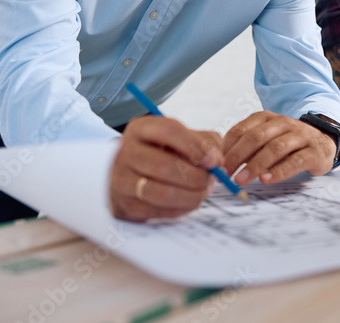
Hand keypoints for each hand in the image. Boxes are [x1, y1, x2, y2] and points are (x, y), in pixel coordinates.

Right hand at [108, 116, 222, 221]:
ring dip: (192, 195)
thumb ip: (205, 142)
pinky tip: (190, 200)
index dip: (195, 146)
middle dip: (197, 176)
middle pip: (165, 166)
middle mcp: (127, 152)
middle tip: (211, 179)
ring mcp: (122, 180)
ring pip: (163, 193)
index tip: (213, 160)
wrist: (129, 173)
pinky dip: (183, 208)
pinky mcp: (127, 205)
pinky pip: (161, 211)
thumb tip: (217, 161)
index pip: (169, 131)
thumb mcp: (181, 137)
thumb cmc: (162, 151)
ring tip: (204, 190)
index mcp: (141, 128)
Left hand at [222, 111, 336, 185]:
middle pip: (257, 137)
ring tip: (241, 180)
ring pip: (275, 148)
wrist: (323, 142)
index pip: (242, 129)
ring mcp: (301, 135)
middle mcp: (283, 123)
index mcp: (267, 118)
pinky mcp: (314, 151)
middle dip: (237, 156)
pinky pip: (295, 161)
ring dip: (255, 165)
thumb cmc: (287, 145)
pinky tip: (266, 179)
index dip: (227, 147)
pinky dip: (279, 171)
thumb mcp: (266, 141)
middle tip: (225, 174)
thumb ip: (247, 149)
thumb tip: (221, 164)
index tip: (215, 164)